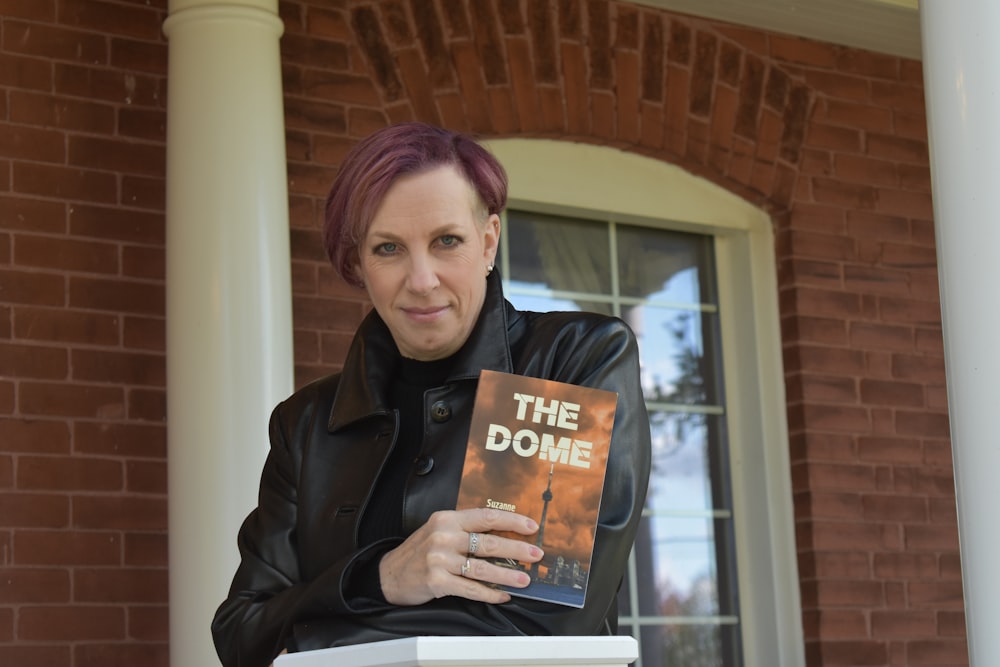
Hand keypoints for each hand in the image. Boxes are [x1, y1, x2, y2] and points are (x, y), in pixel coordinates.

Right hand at [378, 507, 542, 605]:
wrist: (389, 574)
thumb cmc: (419, 552)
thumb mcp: (439, 530)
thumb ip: (465, 529)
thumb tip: (503, 536)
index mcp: (447, 519)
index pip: (486, 516)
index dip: (512, 521)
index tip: (531, 527)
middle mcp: (444, 536)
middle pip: (489, 543)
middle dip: (517, 550)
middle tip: (535, 555)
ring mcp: (440, 559)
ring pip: (482, 568)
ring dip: (507, 575)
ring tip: (524, 580)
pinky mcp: (437, 581)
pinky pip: (470, 588)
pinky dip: (489, 593)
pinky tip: (502, 595)